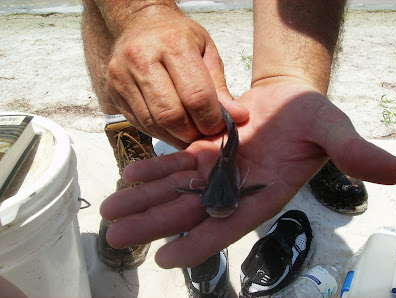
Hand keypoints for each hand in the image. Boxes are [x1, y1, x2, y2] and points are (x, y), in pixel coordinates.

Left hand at [100, 79, 395, 267]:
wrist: (289, 101)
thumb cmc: (311, 119)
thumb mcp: (333, 130)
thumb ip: (354, 152)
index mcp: (263, 192)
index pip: (230, 223)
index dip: (200, 242)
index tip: (168, 258)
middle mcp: (234, 187)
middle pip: (189, 211)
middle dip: (153, 222)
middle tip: (116, 235)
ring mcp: (216, 170)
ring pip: (174, 189)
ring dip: (143, 199)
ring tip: (110, 210)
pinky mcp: (204, 152)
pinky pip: (175, 162)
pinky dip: (152, 168)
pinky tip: (129, 173)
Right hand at [106, 5, 247, 148]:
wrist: (140, 22)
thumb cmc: (178, 37)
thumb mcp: (206, 51)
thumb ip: (220, 86)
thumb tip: (238, 117)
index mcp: (173, 44)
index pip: (196, 95)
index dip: (210, 119)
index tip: (218, 128)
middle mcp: (142, 58)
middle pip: (171, 114)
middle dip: (192, 133)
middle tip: (203, 136)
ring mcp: (122, 76)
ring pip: (153, 123)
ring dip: (175, 137)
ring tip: (189, 135)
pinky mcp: (113, 91)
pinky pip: (139, 123)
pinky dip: (159, 133)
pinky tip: (172, 130)